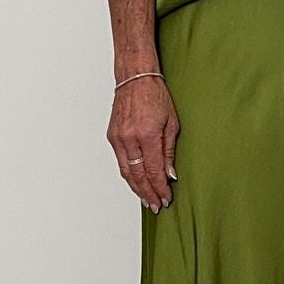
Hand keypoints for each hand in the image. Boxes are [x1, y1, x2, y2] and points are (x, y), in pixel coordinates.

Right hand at [108, 75, 179, 211]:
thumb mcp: (171, 122)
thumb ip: (169, 151)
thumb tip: (170, 174)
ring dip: (137, 188)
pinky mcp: (112, 137)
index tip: (166, 198)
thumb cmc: (155, 95)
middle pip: (138, 176)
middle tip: (156, 205)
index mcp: (147, 134)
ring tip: (147, 199)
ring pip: (127, 172)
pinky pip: (121, 162)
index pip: (153, 170)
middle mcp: (129, 138)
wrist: (135, 78)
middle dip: (148, 193)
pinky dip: (129, 175)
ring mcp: (118, 138)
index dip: (160, 188)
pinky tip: (136, 183)